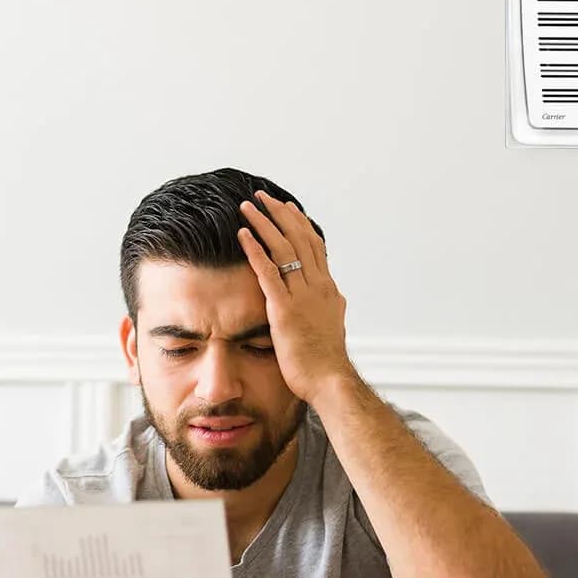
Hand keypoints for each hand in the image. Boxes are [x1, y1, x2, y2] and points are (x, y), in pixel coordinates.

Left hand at [236, 190, 355, 401]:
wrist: (330, 381)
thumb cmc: (327, 361)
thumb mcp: (333, 326)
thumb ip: (330, 308)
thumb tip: (336, 299)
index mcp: (328, 289)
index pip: (314, 246)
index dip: (299, 224)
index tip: (287, 207)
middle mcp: (318, 286)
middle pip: (298, 238)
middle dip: (278, 214)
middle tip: (262, 197)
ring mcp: (302, 296)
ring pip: (283, 248)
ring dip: (263, 224)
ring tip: (247, 207)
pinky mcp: (284, 309)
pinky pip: (267, 271)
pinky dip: (254, 249)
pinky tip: (242, 234)